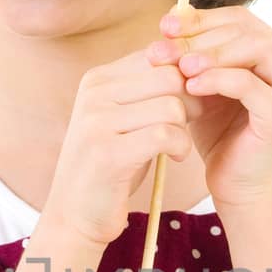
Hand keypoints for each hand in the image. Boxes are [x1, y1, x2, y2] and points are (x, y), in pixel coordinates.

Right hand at [45, 47, 194, 247]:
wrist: (76, 216)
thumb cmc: (112, 165)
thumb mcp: (126, 118)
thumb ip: (150, 90)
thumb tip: (195, 62)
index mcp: (97, 79)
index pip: (157, 55)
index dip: (185, 76)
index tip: (191, 101)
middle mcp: (93, 94)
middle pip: (169, 76)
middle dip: (191, 99)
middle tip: (188, 123)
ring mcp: (97, 122)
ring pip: (171, 106)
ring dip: (185, 128)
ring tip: (177, 144)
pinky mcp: (108, 153)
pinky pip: (165, 135)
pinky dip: (181, 146)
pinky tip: (175, 157)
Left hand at [147, 3, 271, 207]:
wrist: (234, 185)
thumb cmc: (219, 133)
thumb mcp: (203, 82)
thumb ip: (196, 50)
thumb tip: (174, 14)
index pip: (241, 19)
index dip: (202, 19)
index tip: (164, 27)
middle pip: (248, 29)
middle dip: (200, 36)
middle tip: (162, 49)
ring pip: (255, 48)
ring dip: (212, 53)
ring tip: (180, 66)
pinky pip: (249, 84)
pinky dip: (218, 79)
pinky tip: (192, 87)